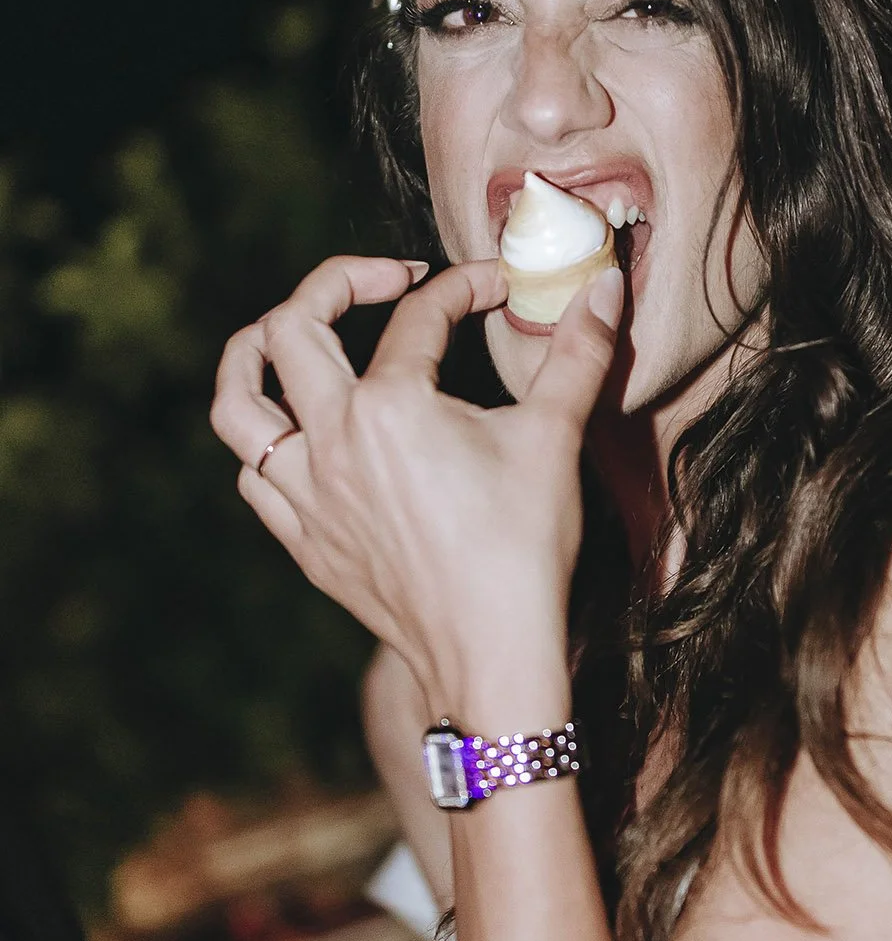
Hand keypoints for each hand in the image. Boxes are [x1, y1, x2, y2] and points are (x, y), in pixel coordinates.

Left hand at [210, 255, 625, 711]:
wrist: (492, 656)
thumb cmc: (525, 550)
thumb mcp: (555, 440)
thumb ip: (576, 355)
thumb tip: (605, 286)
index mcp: (390, 406)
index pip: (419, 317)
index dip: (463, 288)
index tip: (496, 289)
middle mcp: (331, 442)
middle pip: (292, 328)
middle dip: (336, 284)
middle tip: (388, 284)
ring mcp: (308, 496)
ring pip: (236, 406)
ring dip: (253, 355)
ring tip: (287, 336)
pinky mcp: (306, 543)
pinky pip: (255, 477)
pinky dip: (267, 445)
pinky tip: (302, 438)